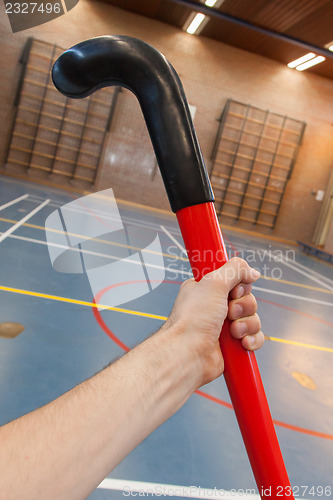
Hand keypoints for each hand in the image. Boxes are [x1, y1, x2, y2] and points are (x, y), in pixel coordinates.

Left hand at [167, 257, 263, 386]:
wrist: (188, 352)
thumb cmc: (193, 319)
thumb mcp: (213, 282)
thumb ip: (235, 269)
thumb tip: (252, 272)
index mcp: (208, 290)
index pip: (236, 281)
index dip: (239, 286)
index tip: (233, 290)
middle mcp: (215, 307)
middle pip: (247, 299)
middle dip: (243, 306)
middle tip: (229, 312)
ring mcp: (224, 327)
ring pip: (253, 318)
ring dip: (247, 324)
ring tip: (232, 331)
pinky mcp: (233, 345)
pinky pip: (254, 337)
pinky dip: (252, 339)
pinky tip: (242, 343)